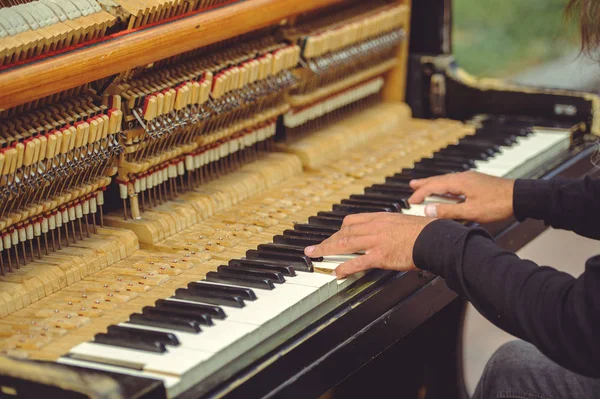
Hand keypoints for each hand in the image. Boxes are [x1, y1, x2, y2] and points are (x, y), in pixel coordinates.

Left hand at [304, 213, 434, 278]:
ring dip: (327, 250)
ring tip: (315, 256)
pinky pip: (357, 261)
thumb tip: (387, 232)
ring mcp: (376, 241)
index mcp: (380, 218)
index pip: (352, 221)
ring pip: (345, 244)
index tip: (333, 236)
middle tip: (315, 248)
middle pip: (344, 232)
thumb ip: (390, 226)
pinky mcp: (380, 256)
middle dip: (327, 240)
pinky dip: (345, 267)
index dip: (339, 230)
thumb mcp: (403, 221)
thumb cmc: (425, 231)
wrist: (434, 238)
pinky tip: (337, 272)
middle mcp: (374, 227)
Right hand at [408, 171, 514, 223]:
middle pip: (438, 180)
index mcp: (459, 182)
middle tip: (411, 186)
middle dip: (423, 184)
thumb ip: (448, 211)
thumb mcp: (471, 211)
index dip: (420, 194)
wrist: (519, 197)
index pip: (433, 186)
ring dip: (434, 185)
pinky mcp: (475, 182)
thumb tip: (428, 210)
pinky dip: (445, 187)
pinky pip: (455, 183)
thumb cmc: (497, 204)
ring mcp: (470, 179)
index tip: (411, 202)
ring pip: (446, 181)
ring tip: (424, 187)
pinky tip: (446, 191)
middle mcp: (463, 177)